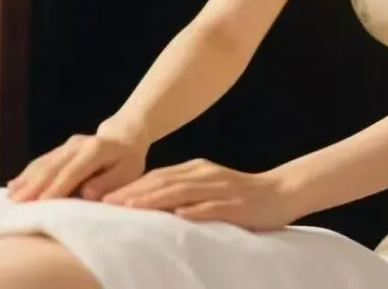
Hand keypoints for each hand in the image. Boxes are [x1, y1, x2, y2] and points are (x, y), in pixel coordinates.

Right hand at [7, 131, 148, 202]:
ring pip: (43, 164)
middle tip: (15, 205)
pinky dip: (26, 174)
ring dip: (25, 181)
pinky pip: (41, 162)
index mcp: (95, 150)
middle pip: (52, 167)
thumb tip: (85, 192)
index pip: (71, 172)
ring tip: (10, 198)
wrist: (124, 134)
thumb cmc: (128, 160)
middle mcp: (77, 145)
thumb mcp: (127, 173)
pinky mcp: (60, 149)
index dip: (55, 189)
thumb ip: (107, 183)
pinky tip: (13, 185)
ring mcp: (66, 145)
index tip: (40, 205)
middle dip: (33, 186)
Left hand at [101, 158, 298, 230]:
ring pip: (182, 192)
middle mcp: (205, 175)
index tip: (105, 197)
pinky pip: (212, 207)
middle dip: (134, 192)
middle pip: (164, 181)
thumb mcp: (209, 188)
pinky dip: (193, 211)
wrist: (282, 192)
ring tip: (131, 208)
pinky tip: (178, 216)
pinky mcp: (236, 204)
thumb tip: (152, 205)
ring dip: (155, 199)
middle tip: (106, 203)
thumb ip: (184, 192)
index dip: (131, 186)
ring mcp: (220, 189)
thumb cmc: (242, 196)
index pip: (158, 177)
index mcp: (197, 170)